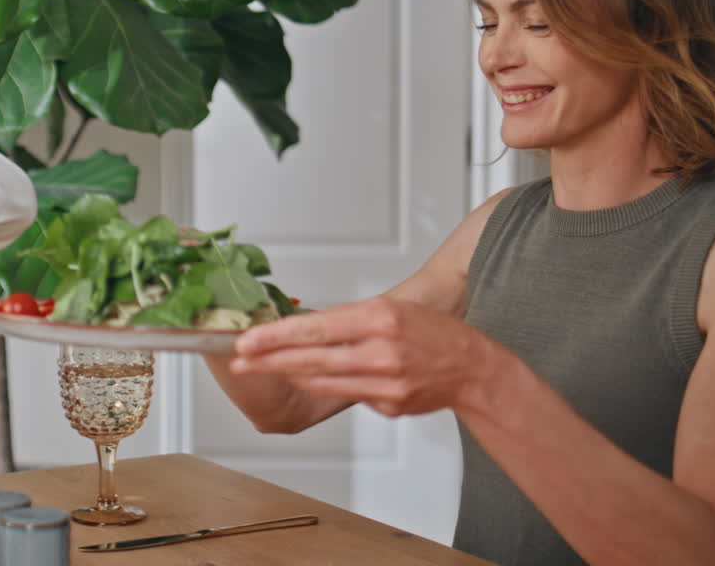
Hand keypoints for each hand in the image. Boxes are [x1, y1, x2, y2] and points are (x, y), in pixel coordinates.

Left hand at [230, 296, 496, 416]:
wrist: (474, 368)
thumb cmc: (432, 332)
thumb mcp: (390, 309)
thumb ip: (349, 320)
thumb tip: (308, 328)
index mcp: (379, 318)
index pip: (315, 327)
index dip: (276, 336)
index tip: (248, 339)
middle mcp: (381, 351)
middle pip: (312, 358)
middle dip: (270, 360)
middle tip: (240, 359)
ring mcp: (386, 382)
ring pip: (323, 381)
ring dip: (290, 375)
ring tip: (262, 368)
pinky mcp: (389, 405)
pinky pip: (346, 395)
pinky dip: (326, 386)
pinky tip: (309, 379)